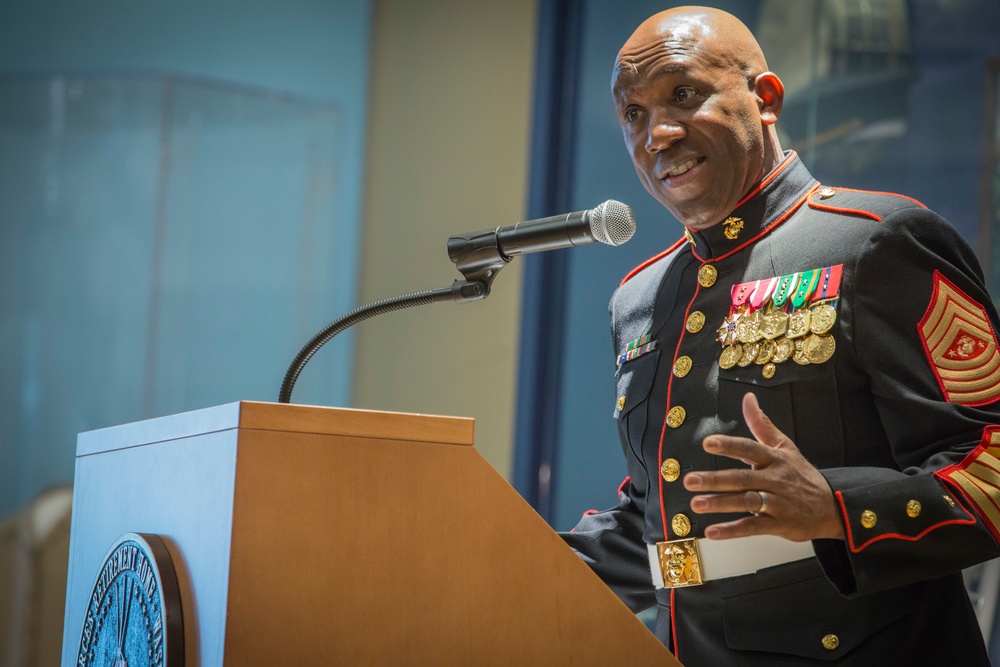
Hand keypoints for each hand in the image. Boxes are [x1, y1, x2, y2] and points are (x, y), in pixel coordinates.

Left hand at [682, 392, 844, 541]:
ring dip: (720, 503)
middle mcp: (775, 479)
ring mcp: (777, 503)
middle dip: (715, 479)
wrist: (832, 505)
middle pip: (742, 478)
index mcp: (774, 459)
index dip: (729, 446)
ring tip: (697, 504)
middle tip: (690, 480)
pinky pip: (753, 527)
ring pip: (747, 502)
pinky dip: (732, 530)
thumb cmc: (801, 474)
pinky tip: (712, 532)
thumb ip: (762, 424)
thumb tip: (748, 398)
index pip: (749, 448)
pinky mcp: (779, 524)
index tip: (707, 443)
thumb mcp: (784, 446)